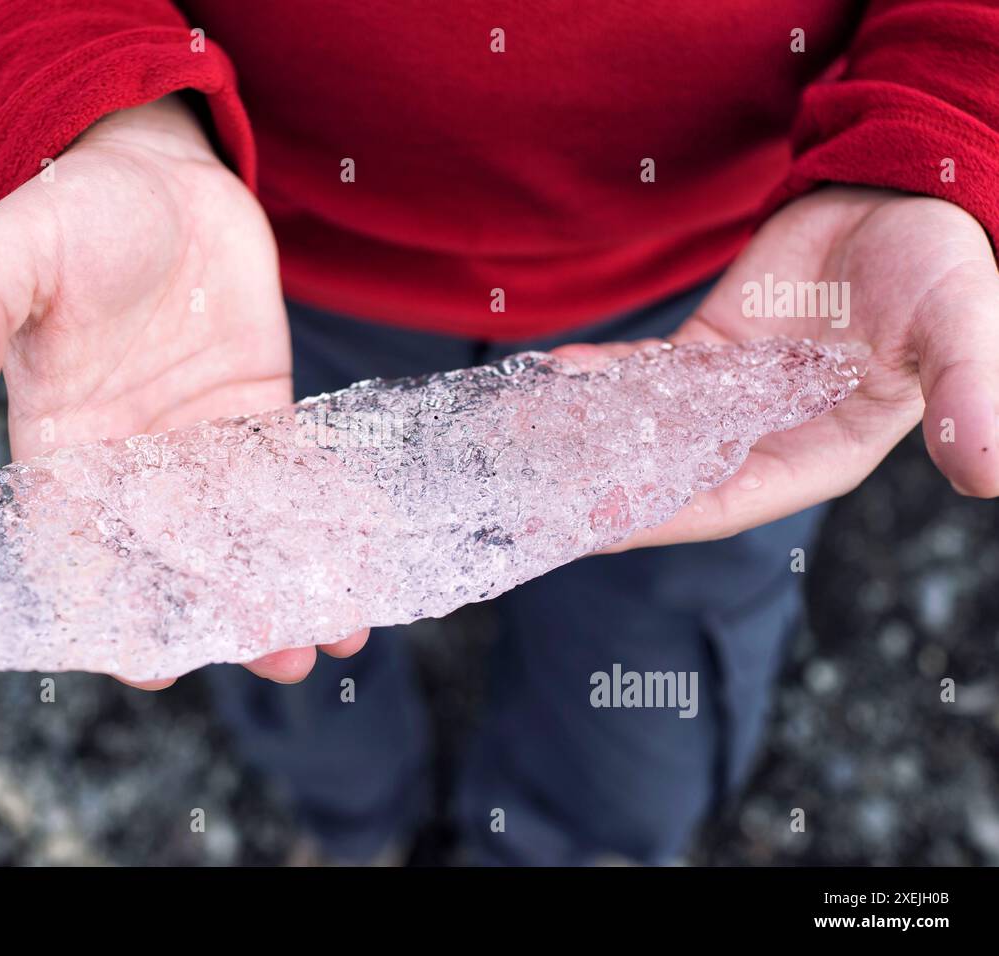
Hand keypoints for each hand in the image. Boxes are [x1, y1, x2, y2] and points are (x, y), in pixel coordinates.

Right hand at [0, 96, 367, 686]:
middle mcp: (132, 460)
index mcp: (60, 442)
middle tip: (278, 657)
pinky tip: (365, 563)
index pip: (76, 543)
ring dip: (287, 580)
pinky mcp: (259, 412)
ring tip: (334, 634)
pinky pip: (294, 475)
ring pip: (243, 529)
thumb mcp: (13, 249)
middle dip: (225, 609)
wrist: (156, 174)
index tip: (149, 665)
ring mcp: (201, 441)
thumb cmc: (74, 213)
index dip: (108, 608)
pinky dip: (327, 518)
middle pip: (177, 554)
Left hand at [565, 185, 998, 551]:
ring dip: (586, 435)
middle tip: (529, 499)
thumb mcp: (960, 332)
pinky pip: (643, 376)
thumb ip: (967, 399)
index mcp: (819, 455)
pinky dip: (600, 377)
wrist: (901, 195)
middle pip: (670, 476)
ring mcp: (729, 399)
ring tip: (519, 438)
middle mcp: (765, 437)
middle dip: (602, 489)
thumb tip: (989, 475)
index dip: (661, 517)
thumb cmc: (941, 268)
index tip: (594, 529)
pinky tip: (554, 376)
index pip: (726, 502)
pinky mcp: (704, 355)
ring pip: (646, 429)